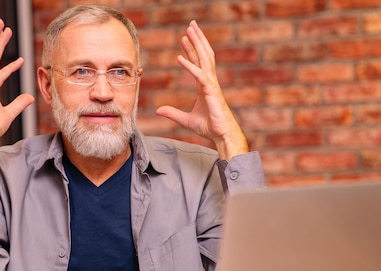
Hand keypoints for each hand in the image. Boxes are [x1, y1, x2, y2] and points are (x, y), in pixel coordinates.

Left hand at [155, 21, 248, 159]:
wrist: (221, 135)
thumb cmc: (209, 127)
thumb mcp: (186, 120)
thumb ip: (173, 113)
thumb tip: (159, 110)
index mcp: (204, 86)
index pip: (197, 63)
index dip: (191, 50)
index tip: (184, 38)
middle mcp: (209, 82)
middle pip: (203, 55)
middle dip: (197, 40)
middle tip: (191, 25)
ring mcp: (212, 85)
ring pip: (204, 59)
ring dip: (196, 44)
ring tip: (190, 31)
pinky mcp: (212, 91)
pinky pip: (199, 75)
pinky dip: (189, 65)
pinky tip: (180, 57)